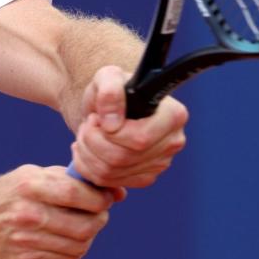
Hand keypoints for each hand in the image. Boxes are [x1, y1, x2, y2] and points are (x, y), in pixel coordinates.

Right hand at [0, 165, 117, 258]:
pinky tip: (68, 239)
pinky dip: (76, 249)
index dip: (99, 198)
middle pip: (84, 224)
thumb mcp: (33, 176)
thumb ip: (72, 180)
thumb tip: (117, 193)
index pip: (77, 194)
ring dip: (89, 235)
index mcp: (29, 186)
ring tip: (83, 225)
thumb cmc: (11, 195)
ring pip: (80, 244)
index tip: (104, 198)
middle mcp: (27, 214)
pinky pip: (67, 258)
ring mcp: (26, 240)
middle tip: (97, 213)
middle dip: (99, 219)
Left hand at [70, 66, 188, 188]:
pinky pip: (108, 181)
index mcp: (173, 116)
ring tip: (85, 134)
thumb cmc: (113, 91)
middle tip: (87, 124)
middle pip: (122, 158)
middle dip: (92, 141)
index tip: (98, 118)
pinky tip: (87, 149)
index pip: (140, 139)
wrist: (109, 109)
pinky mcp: (144, 178)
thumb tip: (112, 122)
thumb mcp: (107, 77)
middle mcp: (172, 142)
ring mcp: (160, 164)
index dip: (111, 133)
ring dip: (86, 153)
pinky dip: (88, 167)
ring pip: (111, 172)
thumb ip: (110, 89)